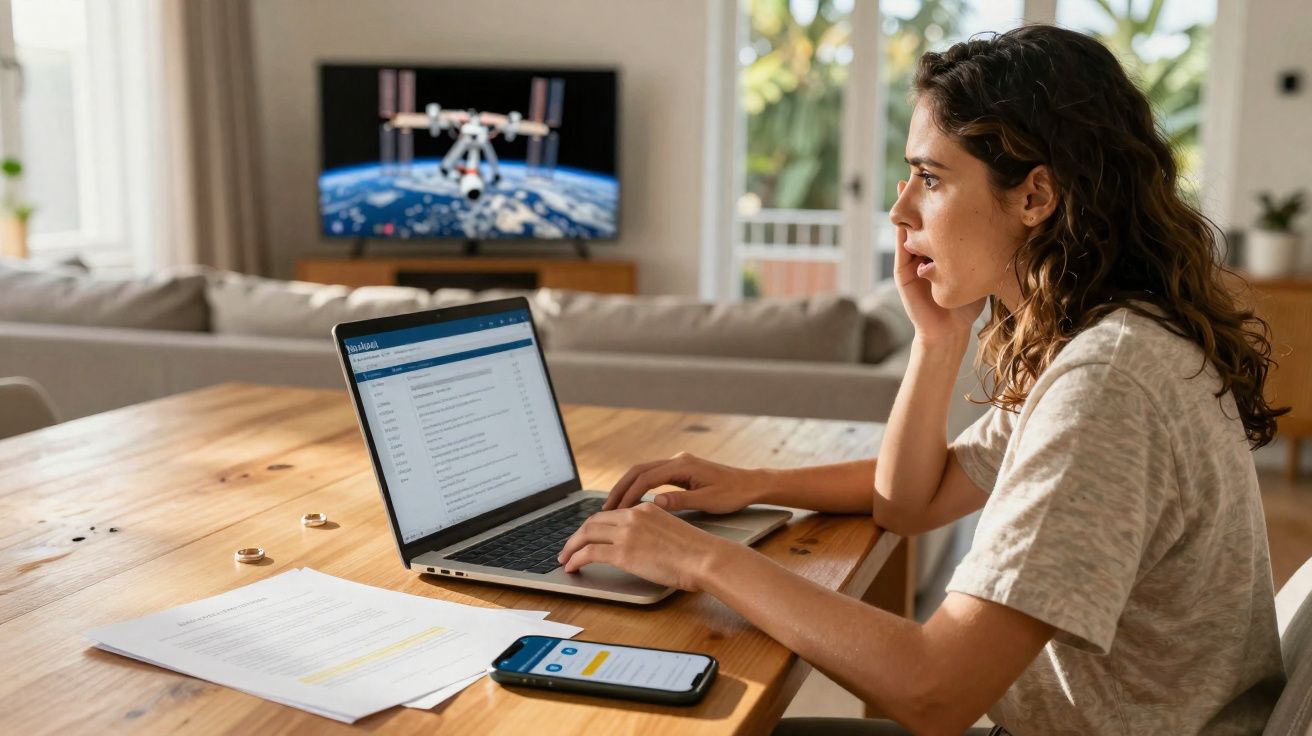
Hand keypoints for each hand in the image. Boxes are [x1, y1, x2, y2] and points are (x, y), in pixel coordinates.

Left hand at [556, 503, 733, 590]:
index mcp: (645, 509)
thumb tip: (641, 545)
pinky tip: (572, 567)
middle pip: (593, 521)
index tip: (586, 536)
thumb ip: (652, 532)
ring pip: (586, 535)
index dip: (593, 526)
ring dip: (571, 547)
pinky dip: (575, 559)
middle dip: (576, 536)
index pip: (610, 514)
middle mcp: (633, 516)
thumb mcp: (671, 531)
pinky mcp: (623, 552)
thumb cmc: (697, 552)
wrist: (706, 558)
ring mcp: (626, 533)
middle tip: (569, 548)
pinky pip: (589, 553)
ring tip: (565, 559)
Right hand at [602, 451, 762, 512]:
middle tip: (605, 509)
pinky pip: (652, 476)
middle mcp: (677, 460)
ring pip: (643, 472)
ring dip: (627, 487)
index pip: (647, 478)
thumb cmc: (733, 494)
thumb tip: (654, 503)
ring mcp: (678, 463)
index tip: (616, 511)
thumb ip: (681, 501)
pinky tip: (631, 502)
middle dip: (620, 488)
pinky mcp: (680, 470)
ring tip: (613, 507)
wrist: (750, 484)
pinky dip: (638, 487)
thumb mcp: (708, 501)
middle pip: (639, 470)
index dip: (629, 494)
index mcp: (683, 465)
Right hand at [893, 180, 986, 342]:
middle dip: (924, 193)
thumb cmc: (970, 298)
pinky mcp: (904, 274)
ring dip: (907, 206)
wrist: (950, 330)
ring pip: (909, 227)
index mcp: (943, 245)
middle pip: (923, 215)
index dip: (945, 195)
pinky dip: (901, 231)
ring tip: (908, 182)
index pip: (941, 214)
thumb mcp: (983, 264)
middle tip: (926, 169)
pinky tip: (903, 216)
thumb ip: (994, 247)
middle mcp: (926, 248)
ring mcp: (912, 260)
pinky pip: (901, 247)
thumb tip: (1028, 224)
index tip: (953, 172)